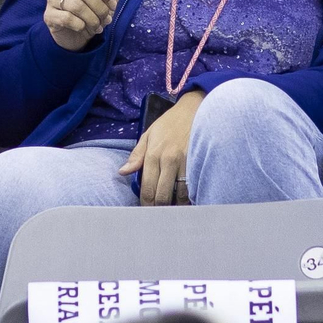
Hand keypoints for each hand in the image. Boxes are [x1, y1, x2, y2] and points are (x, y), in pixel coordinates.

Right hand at [44, 0, 123, 50]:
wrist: (76, 32)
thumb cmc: (93, 8)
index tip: (113, 4)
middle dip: (101, 8)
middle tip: (107, 18)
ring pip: (77, 7)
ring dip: (93, 19)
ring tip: (98, 25)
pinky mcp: (49, 14)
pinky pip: (67, 18)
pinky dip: (80, 25)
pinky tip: (84, 28)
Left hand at [119, 89, 204, 205]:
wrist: (194, 108)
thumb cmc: (170, 122)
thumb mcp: (148, 135)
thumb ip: (136, 156)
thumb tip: (123, 172)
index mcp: (153, 154)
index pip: (147, 189)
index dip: (146, 205)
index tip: (146, 210)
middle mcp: (168, 159)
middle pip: (162, 196)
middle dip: (159, 209)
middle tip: (158, 215)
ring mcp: (186, 161)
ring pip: (180, 195)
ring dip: (176, 205)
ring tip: (173, 210)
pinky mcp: (199, 161)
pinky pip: (194, 186)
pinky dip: (190, 196)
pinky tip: (188, 200)